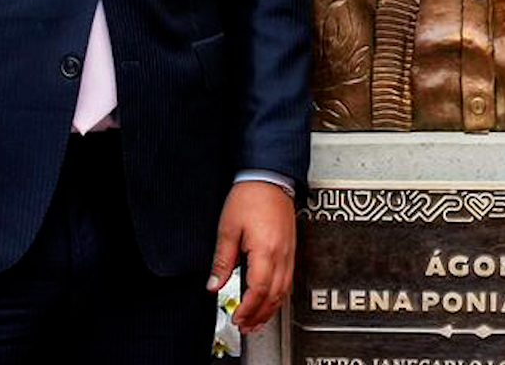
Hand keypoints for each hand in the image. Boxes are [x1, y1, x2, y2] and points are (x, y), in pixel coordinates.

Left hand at [209, 180, 295, 334]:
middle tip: (245, 327)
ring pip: (283, 291)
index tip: (237, 318)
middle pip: (273, 296)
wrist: (270, 178)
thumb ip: (223, 260)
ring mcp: (289, 252)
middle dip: (259, 315)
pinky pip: (288, 280)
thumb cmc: (250, 197)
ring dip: (270, 309)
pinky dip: (278, 295)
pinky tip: (269, 300)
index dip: (247, 309)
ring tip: (257, 320)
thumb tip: (214, 284)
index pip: (258, 290)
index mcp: (265, 250)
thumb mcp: (228, 228)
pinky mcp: (290, 249)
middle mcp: (281, 254)